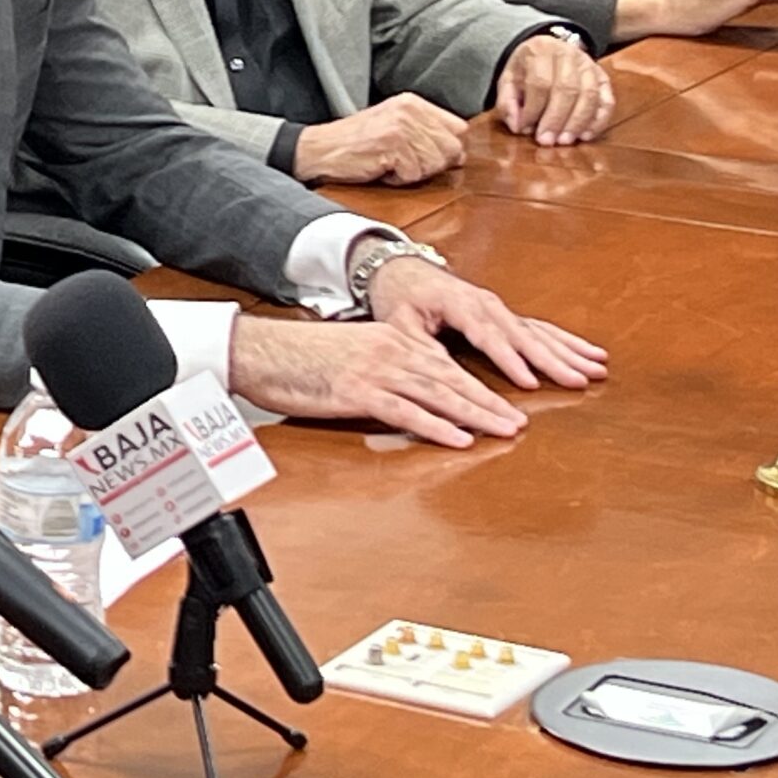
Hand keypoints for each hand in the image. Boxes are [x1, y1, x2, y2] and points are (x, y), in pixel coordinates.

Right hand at [229, 314, 526, 448]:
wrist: (257, 350)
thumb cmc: (294, 357)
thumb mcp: (347, 354)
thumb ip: (380, 370)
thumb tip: (403, 394)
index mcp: (389, 340)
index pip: (445, 365)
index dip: (479, 386)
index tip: (505, 404)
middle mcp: (389, 351)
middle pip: (451, 379)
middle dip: (490, 402)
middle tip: (521, 422)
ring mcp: (375, 370)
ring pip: (438, 394)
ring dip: (476, 414)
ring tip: (506, 430)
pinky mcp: (357, 391)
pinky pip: (405, 411)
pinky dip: (437, 425)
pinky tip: (460, 438)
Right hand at [291, 94, 466, 184]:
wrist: (319, 150)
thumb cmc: (356, 143)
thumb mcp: (394, 126)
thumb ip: (427, 133)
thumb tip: (459, 155)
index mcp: (413, 102)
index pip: (458, 128)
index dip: (447, 148)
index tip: (425, 155)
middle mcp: (410, 110)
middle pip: (451, 148)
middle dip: (431, 164)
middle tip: (403, 162)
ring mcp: (401, 127)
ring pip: (434, 163)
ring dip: (413, 172)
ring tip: (390, 164)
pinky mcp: (391, 145)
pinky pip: (413, 174)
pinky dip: (398, 179)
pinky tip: (381, 169)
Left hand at [365, 255, 607, 393]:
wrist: (402, 271)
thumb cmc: (399, 299)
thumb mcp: (397, 323)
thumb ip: (418, 347)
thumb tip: (441, 375)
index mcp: (458, 304)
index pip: (488, 337)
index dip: (510, 361)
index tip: (530, 383)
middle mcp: (486, 304)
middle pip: (524, 335)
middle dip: (554, 360)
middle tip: (580, 381)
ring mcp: (500, 308)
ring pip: (540, 331)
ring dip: (570, 351)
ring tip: (599, 368)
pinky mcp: (507, 314)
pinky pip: (542, 328)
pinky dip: (567, 341)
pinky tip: (592, 354)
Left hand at [494, 34, 613, 144]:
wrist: (548, 50)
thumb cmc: (526, 70)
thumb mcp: (508, 80)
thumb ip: (507, 103)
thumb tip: (517, 127)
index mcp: (541, 51)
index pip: (540, 83)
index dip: (533, 110)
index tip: (525, 130)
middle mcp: (569, 55)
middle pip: (567, 89)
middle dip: (556, 119)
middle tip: (547, 140)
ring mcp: (590, 66)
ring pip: (589, 95)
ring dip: (578, 122)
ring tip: (565, 141)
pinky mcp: (603, 79)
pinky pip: (607, 101)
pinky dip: (599, 120)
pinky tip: (586, 135)